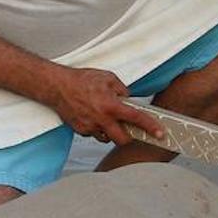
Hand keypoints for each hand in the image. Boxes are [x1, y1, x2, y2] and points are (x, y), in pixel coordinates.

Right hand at [50, 67, 164, 145]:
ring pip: (107, 138)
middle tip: (131, 130)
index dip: (151, 127)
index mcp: (111, 106)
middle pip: (122, 139)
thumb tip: (129, 99)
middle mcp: (101, 119)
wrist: (57, 86)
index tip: (160, 133)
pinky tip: (95, 117)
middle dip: (129, 137)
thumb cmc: (81, 80)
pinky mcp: (80, 130)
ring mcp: (90, 127)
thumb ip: (122, 90)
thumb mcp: (108, 78)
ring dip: (112, 133)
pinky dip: (98, 129)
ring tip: (109, 120)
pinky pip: (95, 134)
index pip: (136, 119)